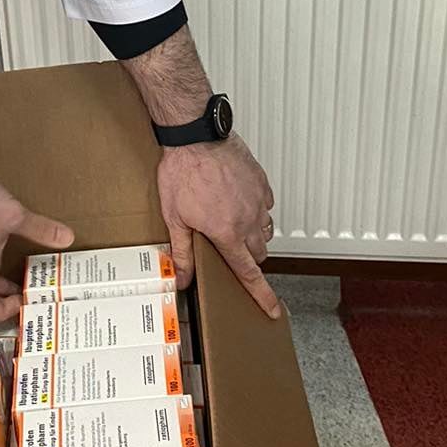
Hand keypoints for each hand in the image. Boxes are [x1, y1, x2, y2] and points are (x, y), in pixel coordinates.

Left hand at [156, 134, 279, 317]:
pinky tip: (241, 203)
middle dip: (250, 260)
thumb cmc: (183, 172)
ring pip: (266, 230)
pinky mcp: (261, 182)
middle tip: (232, 252)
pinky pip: (267, 205)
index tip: (272, 308)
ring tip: (235, 227)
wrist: (197, 137)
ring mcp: (258, 200)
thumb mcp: (175, 218)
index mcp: (228, 233)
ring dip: (254, 236)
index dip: (262, 295)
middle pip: (259, 253)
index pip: (249, 273)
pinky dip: (258, 211)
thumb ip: (182, 252)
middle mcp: (248, 220)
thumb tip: (182, 278)